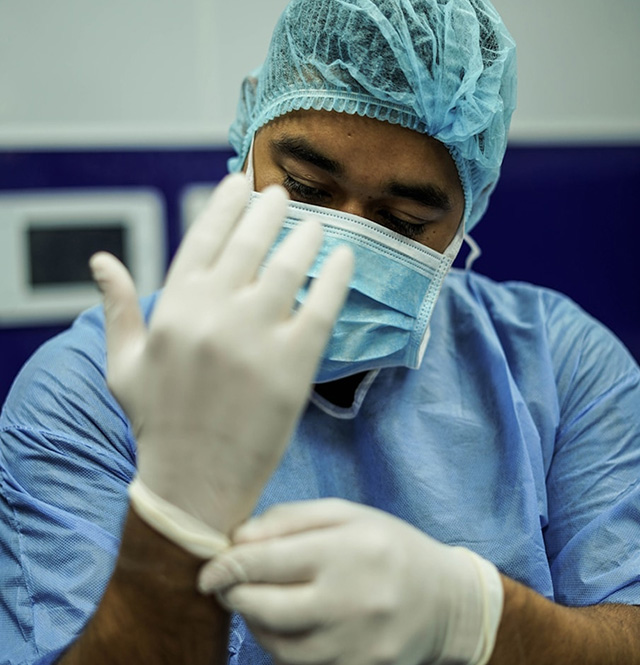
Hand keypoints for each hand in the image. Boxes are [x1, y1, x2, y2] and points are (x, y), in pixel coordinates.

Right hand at [90, 175, 352, 534]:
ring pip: (289, 267)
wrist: (193, 484)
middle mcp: (213, 314)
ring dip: (306, 236)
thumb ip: (118, 307)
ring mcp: (255, 338)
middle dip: (269, 209)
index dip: (225, 203)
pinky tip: (346, 257)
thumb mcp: (123, 364)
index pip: (203, 237)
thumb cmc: (158, 423)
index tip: (240, 180)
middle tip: (284, 195)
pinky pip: (322, 307)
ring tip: (317, 223)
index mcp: (173, 308)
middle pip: (250, 242)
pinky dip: (337, 277)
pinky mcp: (293, 366)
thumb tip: (102, 261)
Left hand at [199, 499, 502, 664]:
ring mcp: (354, 644)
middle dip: (234, 596)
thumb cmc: (389, 545)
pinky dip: (281, 646)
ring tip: (257, 601)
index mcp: (346, 550)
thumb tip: (238, 538)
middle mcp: (350, 600)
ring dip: (254, 623)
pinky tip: (285, 624)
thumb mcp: (346, 514)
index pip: (268, 560)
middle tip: (225, 585)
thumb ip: (291, 519)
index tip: (209, 569)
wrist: (445, 600)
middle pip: (265, 608)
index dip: (228, 566)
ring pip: (278, 645)